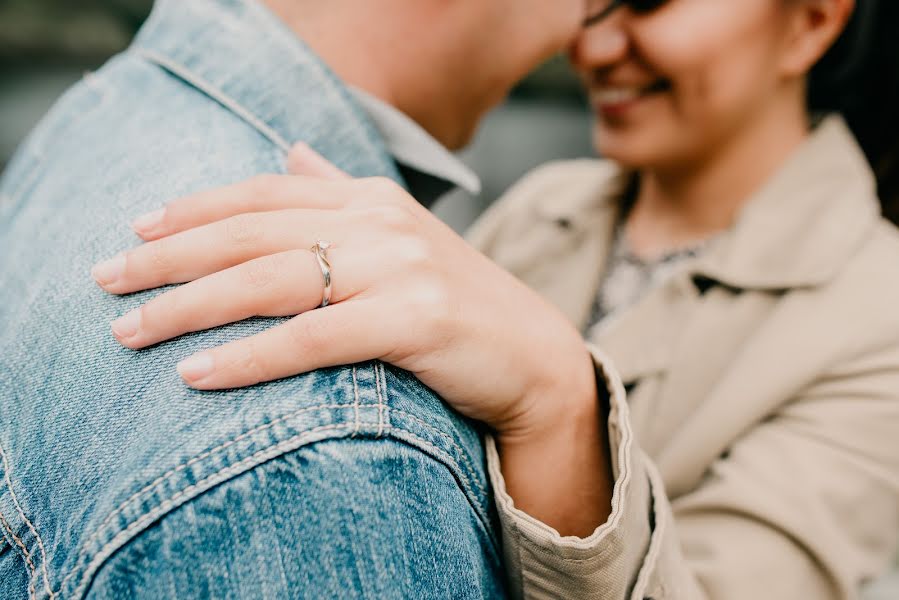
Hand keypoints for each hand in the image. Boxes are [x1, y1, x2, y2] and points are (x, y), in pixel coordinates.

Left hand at [91, 144, 597, 438]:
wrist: (532, 356)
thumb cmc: (457, 304)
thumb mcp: (399, 238)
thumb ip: (343, 193)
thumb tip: (293, 154)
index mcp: (371, 199)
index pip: (263, 194)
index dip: (194, 209)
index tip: (136, 232)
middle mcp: (381, 222)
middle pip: (252, 233)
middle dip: (170, 258)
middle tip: (105, 281)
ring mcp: (400, 267)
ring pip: (271, 280)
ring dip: (191, 306)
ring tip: (132, 331)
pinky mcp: (414, 320)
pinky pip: (313, 337)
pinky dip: (250, 356)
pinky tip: (197, 374)